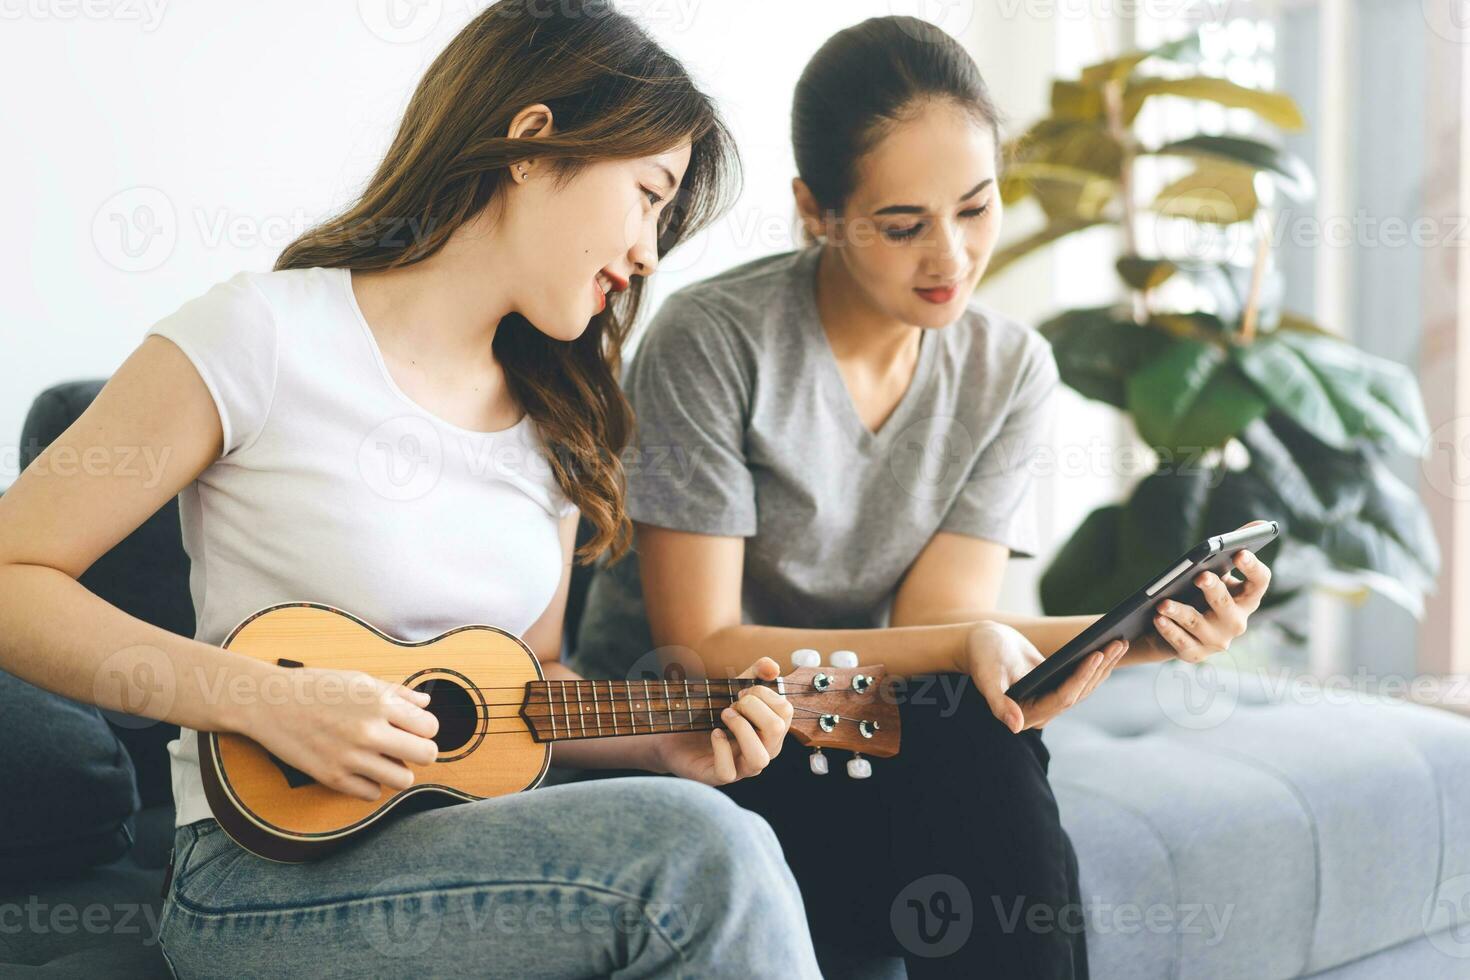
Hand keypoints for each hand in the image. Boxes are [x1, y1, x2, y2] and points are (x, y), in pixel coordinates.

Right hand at [237, 666, 440, 801]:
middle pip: (426, 755)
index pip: (430, 727)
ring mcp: (351, 757)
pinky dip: (371, 784)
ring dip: (399, 771)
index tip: (413, 729)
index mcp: (379, 702)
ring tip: (385, 760)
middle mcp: (369, 730)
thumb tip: (426, 704)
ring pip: (404, 780)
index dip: (425, 729)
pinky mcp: (333, 777)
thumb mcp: (360, 680)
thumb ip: (397, 693)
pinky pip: (372, 793)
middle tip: (407, 748)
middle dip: (422, 752)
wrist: (270, 703)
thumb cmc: (316, 687)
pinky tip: (361, 769)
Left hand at [652, 657, 793, 784]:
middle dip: (753, 707)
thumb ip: (754, 674)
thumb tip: (773, 667)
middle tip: (732, 703)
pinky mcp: (718, 776)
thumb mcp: (732, 689)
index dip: (764, 694)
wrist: (675, 734)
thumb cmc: (710, 713)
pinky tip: (714, 733)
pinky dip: (721, 748)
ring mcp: (742, 767)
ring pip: (760, 759)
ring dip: (742, 729)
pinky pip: (728, 771)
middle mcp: (762, 750)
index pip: (786, 711)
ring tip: (725, 715)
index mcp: (770, 731)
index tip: (742, 691)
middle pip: (777, 729)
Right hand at [961, 621, 1128, 732]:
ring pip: (1085, 686)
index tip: (1096, 655)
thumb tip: (1014, 727)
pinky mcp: (1056, 686)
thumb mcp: (987, 677)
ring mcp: (1051, 699)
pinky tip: (1109, 648)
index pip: (1063, 698)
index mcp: (1027, 713)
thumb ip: (998, 704)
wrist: (979, 644)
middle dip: (1099, 668)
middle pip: (1079, 693)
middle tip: (1117, 644)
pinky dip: (1095, 664)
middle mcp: (1042, 711)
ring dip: (1104, 665)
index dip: (1081, 678)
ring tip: (1120, 642)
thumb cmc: (981, 657)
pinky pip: (1081, 678)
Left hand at [1148, 520, 1273, 663]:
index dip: (1252, 568)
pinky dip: (1168, 630)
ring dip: (1180, 612)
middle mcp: (1236, 622)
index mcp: (1246, 599)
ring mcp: (1217, 641)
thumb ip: (1234, 546)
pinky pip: (1181, 642)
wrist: (1175, 628)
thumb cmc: (1199, 593)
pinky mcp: (1195, 654)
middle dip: (1214, 590)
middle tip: (1200, 576)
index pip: (1260, 583)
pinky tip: (1157, 618)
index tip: (1240, 552)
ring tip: (1162, 602)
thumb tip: (1260, 524)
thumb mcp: (1216, 571)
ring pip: (1198, 624)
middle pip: (1227, 605)